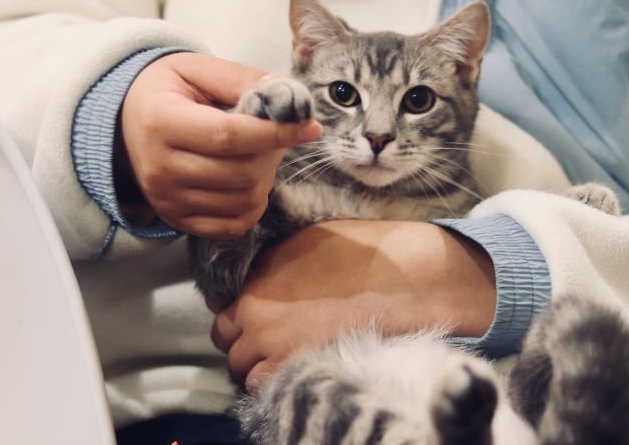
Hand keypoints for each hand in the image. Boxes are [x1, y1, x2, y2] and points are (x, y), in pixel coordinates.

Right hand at [118, 52, 322, 238]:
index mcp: (161, 122)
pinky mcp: (176, 219)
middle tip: (275, 135)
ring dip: (265, 178)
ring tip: (257, 154)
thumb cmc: (166, 91)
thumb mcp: (196, 69)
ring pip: (242, 200)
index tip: (309, 127)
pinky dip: (252, 206)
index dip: (276, 133)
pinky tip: (249, 181)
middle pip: (240, 172)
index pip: (230, 136)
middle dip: (272, 153)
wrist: (124, 122)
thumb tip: (287, 95)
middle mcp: (159, 167)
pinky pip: (232, 225)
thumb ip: (240, 79)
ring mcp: (166, 199)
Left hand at [211, 219, 495, 392]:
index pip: (223, 308)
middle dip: (246, 342)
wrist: (405, 280)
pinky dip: (273, 384)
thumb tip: (261, 278)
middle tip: (275, 342)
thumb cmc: (366, 256)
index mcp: (257, 276)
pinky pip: (263, 386)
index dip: (242, 317)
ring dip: (258, 366)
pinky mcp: (291, 368)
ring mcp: (270, 343)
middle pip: (227, 340)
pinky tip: (298, 371)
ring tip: (289, 360)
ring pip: (241, 368)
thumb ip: (273, 265)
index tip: (261, 321)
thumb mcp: (307, 241)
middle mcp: (254, 310)